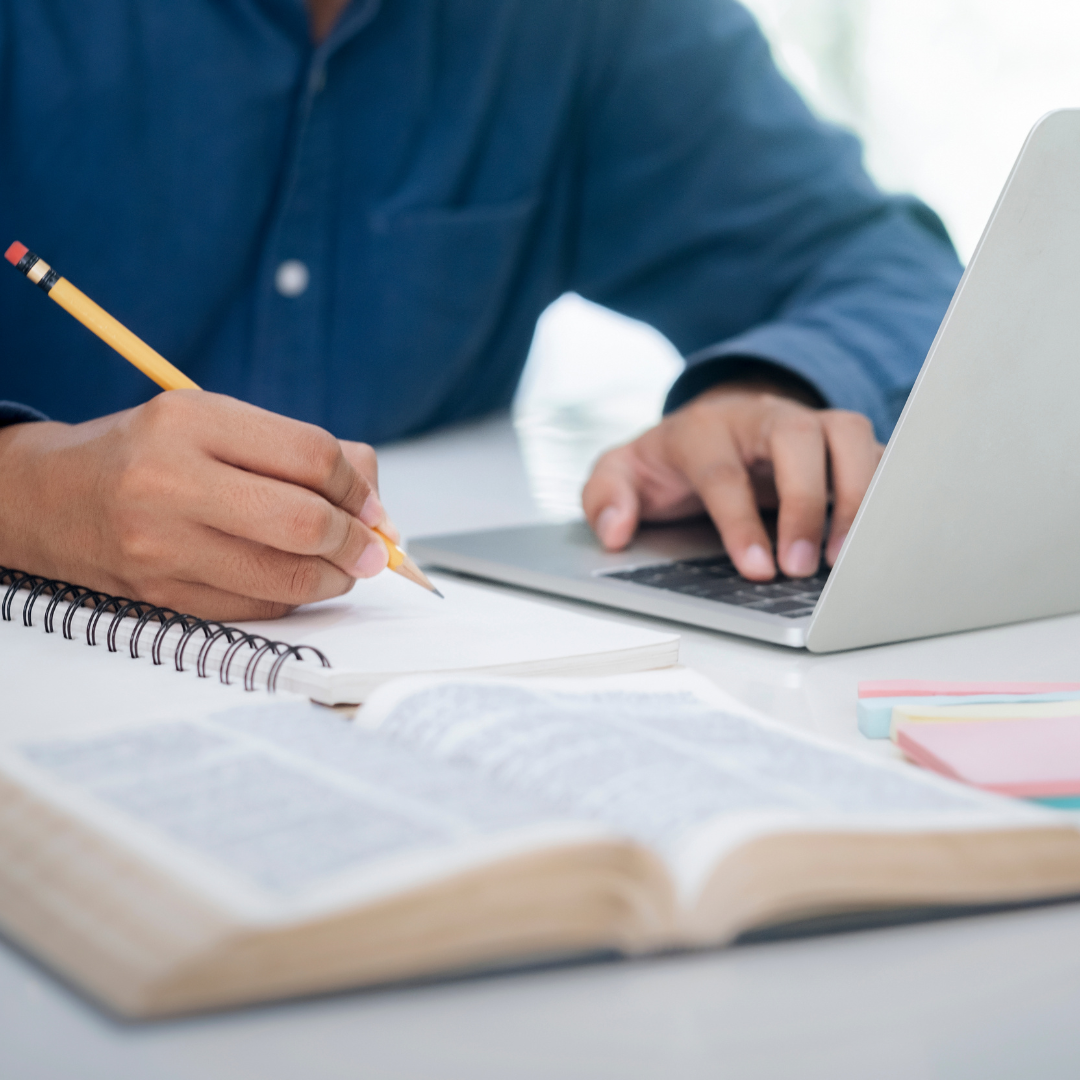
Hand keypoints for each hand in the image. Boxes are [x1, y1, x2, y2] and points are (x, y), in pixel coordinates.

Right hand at [0, 390, 397, 619]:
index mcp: (190, 421)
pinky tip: (297, 580)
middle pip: (303, 523)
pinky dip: (293, 597)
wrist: (52, 498)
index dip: (358, 488)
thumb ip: (298, 449)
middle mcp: (170, 482)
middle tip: (373, 548)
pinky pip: (257, 608)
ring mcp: (161, 546)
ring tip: (343, 566)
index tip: (371, 506)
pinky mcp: (161, 595)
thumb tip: (373, 496)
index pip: (311, 457)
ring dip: (334, 577)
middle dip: (356, 541)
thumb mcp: (215, 421)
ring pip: (285, 577)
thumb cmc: (147, 454)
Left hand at [582, 381, 883, 579]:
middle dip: (806, 503)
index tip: (757, 569)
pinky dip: (887, 493)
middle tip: (802, 567)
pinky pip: (878, 455)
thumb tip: (614, 531)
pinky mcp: (841, 443)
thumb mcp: (621, 473)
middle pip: (798, 439)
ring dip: (858, 495)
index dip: (741, 523)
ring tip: (848, 558)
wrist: (708, 426)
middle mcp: (762, 418)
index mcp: (704, 430)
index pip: (724, 472)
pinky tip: (879, 539)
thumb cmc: (670, 461)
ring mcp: (808, 424)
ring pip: (849, 436)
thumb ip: (605, 496)